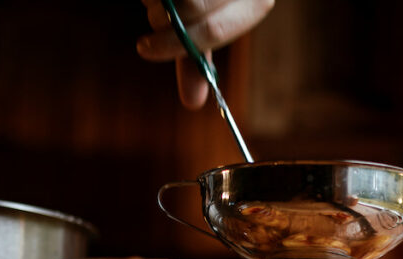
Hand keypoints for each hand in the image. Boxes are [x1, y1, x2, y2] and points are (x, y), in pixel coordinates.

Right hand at [136, 0, 273, 109]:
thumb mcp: (209, 23)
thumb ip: (197, 59)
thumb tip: (192, 104)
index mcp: (257, 4)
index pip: (214, 32)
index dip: (175, 46)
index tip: (145, 49)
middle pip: (190, 8)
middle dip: (162, 20)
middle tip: (155, 19)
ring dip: (155, 1)